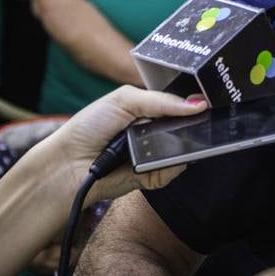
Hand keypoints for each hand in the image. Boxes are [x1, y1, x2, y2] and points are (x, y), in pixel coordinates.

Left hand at [39, 86, 208, 201]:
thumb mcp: (125, 99)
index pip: (178, 104)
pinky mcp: (153, 176)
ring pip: (184, 149)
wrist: (68, 164)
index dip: (192, 104)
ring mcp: (154, 154)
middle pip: (185, 127)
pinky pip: (174, 170)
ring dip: (184, 145)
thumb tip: (197, 104)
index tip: (206, 104)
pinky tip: (162, 161)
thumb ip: (161, 100)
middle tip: (203, 121)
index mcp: (147, 110)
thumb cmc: (89, 127)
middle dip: (193, 124)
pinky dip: (172, 166)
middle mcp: (153, 132)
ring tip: (175, 140)